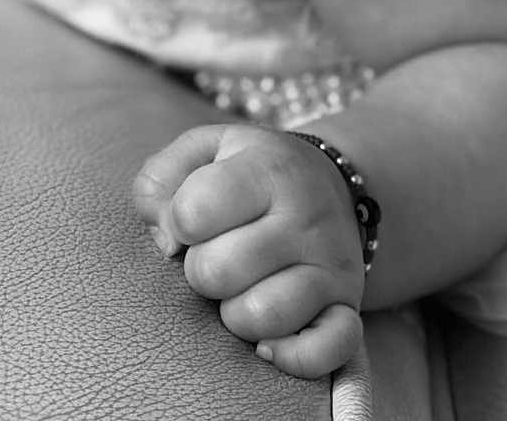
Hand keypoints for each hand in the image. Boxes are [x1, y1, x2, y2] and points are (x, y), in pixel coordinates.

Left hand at [133, 123, 365, 378]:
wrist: (336, 185)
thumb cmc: (251, 175)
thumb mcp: (205, 150)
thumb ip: (159, 180)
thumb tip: (166, 243)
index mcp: (269, 169)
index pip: (193, 212)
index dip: (178, 222)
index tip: (195, 219)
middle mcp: (305, 215)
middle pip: (216, 272)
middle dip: (201, 270)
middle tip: (220, 254)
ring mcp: (331, 264)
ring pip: (260, 316)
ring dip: (235, 314)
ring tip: (243, 289)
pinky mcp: (348, 305)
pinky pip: (325, 349)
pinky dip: (292, 356)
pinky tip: (269, 342)